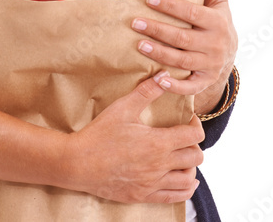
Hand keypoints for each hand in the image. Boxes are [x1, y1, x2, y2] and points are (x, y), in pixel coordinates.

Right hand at [61, 73, 204, 203]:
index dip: (196, 125)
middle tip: (183, 138)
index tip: (188, 120)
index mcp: (158, 143)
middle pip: (195, 157)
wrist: (77, 163)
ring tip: (181, 158)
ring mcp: (152, 183)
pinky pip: (175, 197)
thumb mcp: (123, 108)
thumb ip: (147, 91)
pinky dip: (184, 189)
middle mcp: (159, 165)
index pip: (194, 135)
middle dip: (194, 145)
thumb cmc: (99, 134)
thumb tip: (164, 75)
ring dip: (190, 167)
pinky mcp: (143, 195)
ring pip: (189, 179)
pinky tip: (182, 180)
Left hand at [132, 0, 237, 106]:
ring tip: (139, 45)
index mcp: (217, 22)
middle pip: (182, 38)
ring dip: (159, 54)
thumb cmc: (218, 23)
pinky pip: (190, 87)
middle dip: (157, 30)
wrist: (230, 55)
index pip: (192, 13)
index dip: (170, 6)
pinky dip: (174, 85)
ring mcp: (210, 65)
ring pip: (181, 61)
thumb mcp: (220, 2)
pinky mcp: (205, 81)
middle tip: (135, 23)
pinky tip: (157, 79)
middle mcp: (215, 45)